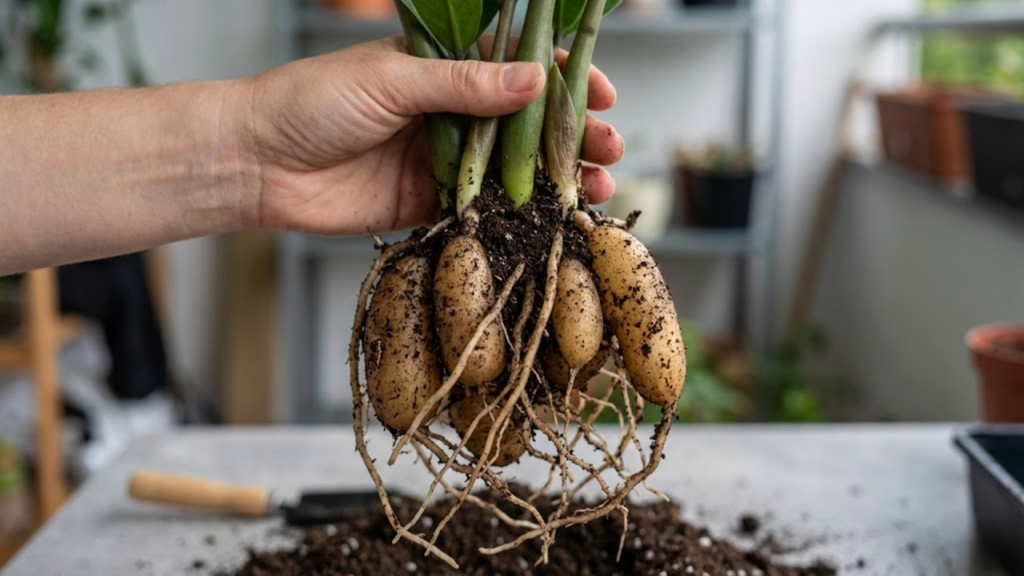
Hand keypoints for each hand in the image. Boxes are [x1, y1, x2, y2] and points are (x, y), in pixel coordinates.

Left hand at [243, 36, 623, 234]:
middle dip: (571, 135)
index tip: (602, 92)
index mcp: (442, 69)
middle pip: (526, 124)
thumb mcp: (393, 81)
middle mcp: (450, 113)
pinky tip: (552, 221)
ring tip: (595, 188)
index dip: (563, 80)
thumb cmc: (312, 102)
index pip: (517, 68)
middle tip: (608, 148)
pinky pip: (484, 211)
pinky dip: (519, 217)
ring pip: (514, 169)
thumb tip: (535, 80)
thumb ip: (464, 86)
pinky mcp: (430, 204)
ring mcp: (443, 161)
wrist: (257, 163)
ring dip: (555, 179)